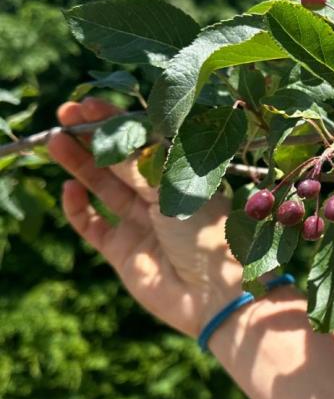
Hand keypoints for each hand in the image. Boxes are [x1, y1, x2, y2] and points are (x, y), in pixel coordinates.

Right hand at [47, 98, 242, 336]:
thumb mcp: (172, 190)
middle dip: (93, 137)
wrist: (214, 294)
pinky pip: (93, 224)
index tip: (88, 104)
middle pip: (121, 161)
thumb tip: (110, 132)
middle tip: (65, 115)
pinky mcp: (122, 251)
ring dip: (80, 164)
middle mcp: (162, 197)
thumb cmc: (207, 234)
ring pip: (102, 187)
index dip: (117, 122)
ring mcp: (141, 223)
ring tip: (55, 141)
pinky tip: (69, 188)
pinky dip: (79, 207)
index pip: (145, 141)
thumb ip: (138, 165)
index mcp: (185, 176)